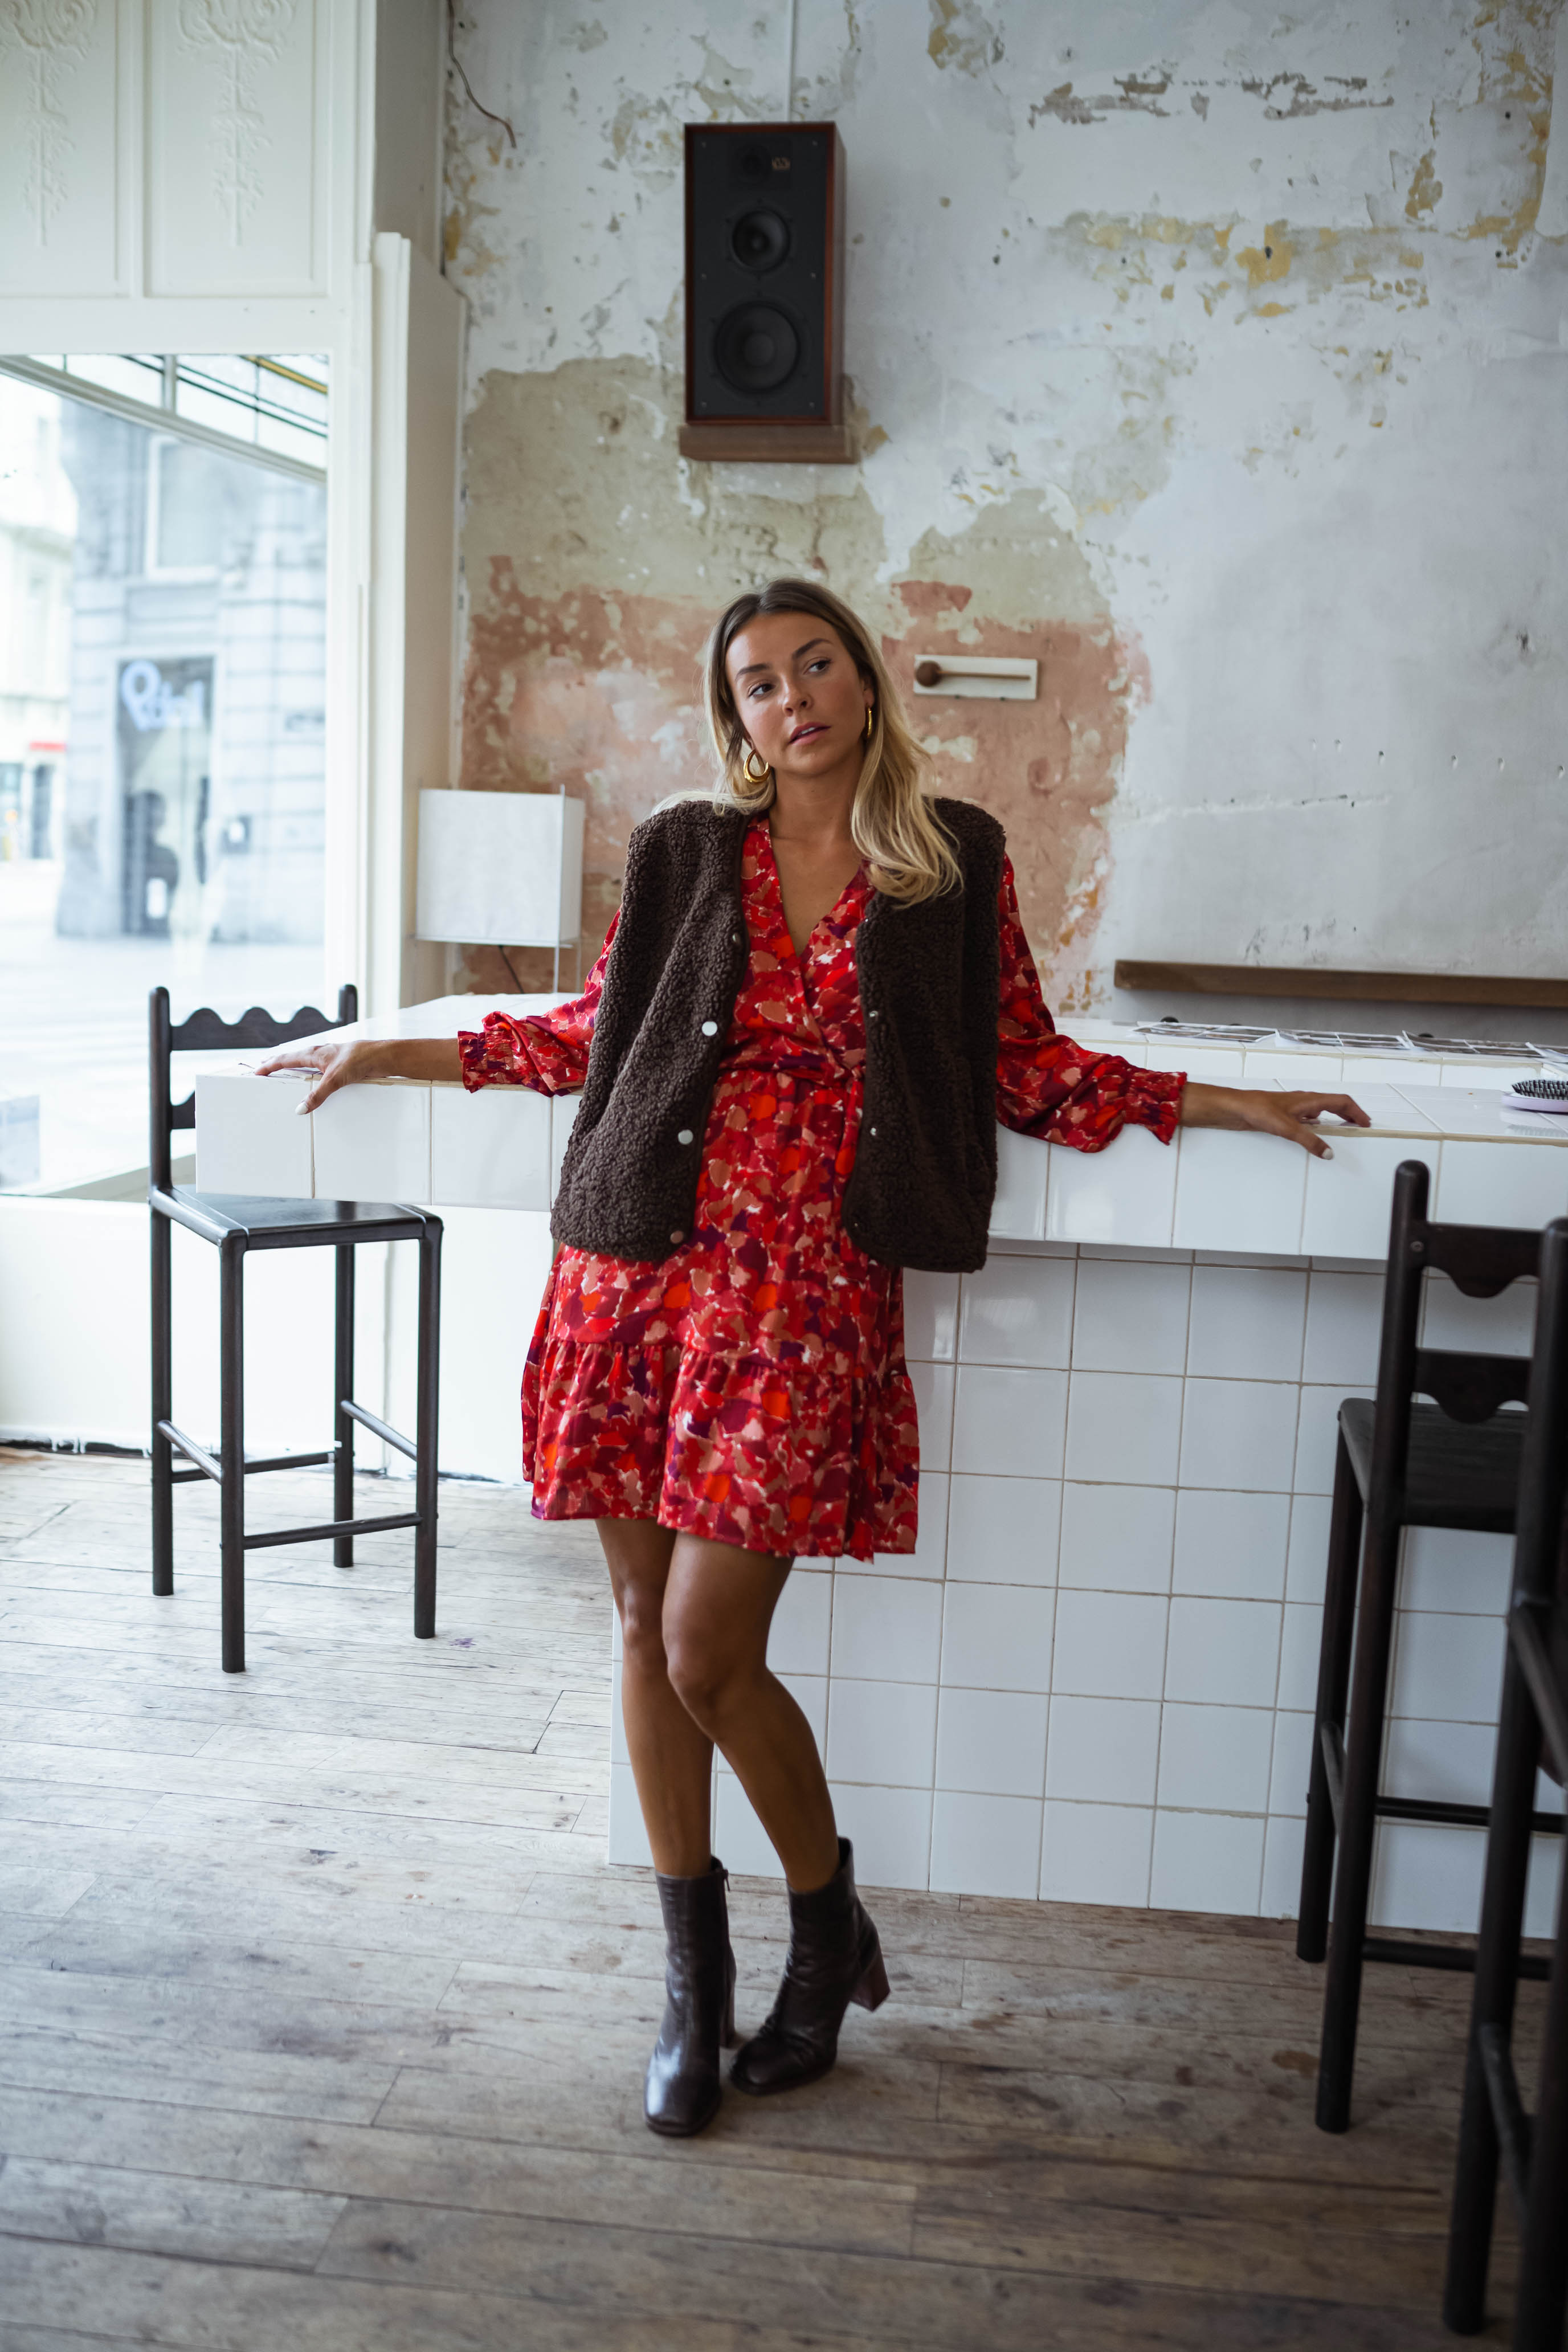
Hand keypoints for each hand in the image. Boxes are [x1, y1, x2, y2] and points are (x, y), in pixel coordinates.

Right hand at [253, 1037, 386, 1112]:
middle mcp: (320, 1053)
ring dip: (293, 1065)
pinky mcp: (339, 1063)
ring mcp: (330, 1057)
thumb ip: (317, 1095)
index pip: (285, 1059)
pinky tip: (314, 1076)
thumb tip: (301, 1109)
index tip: (257, 1072)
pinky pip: (318, 1067)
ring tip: (285, 1070)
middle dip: (278, 1063)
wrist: (381, 1055)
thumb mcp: (335, 1079)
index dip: (270, 1066)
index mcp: (314, 1054)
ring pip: (306, 1061)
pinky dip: (309, 1070)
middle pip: (293, 1057)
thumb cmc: (359, 1059)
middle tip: (265, 1067)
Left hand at [1179, 1083, 1370, 1159]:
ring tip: (1342, 1132)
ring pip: (1320, 1112)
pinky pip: (1307, 1121)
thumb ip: (1309, 1141)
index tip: (1366, 1123)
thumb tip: (1327, 1152)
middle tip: (1359, 1126)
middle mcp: (1303, 1102)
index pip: (1341, 1102)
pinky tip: (1312, 1135)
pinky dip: (1316, 1127)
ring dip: (1333, 1120)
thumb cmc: (1256, 1108)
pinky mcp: (1282, 1118)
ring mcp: (1293, 1109)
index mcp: (1309, 1100)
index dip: (1356, 1112)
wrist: (1234, 1108)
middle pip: (1333, 1105)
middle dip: (1349, 1115)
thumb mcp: (1287, 1128)